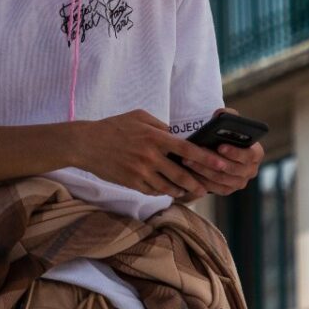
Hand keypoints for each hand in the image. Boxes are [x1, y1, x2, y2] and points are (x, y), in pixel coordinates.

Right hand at [73, 110, 207, 198]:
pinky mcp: (132, 183)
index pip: (187, 150)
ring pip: (168, 187)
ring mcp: (141, 172)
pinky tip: (167, 190)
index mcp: (155, 137)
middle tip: (207, 187)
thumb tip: (175, 136)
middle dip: (197, 183)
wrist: (86, 144)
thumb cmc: (114, 127)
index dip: (207, 158)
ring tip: (188, 190)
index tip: (221, 164)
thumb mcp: (139, 117)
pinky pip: (153, 191)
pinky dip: (162, 192)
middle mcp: (150, 156)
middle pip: (182, 175)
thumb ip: (159, 126)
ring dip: (181, 190)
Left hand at [168, 108, 266, 196]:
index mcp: (256, 154)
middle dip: (213, 160)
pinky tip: (187, 172)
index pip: (249, 155)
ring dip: (203, 169)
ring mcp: (239, 182)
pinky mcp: (226, 190)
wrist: (217, 148)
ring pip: (220, 178)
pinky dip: (201, 180)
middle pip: (232, 169)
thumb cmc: (224, 133)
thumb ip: (227, 115)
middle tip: (197, 152)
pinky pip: (213, 187)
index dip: (235, 152)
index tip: (220, 146)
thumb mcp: (227, 121)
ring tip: (187, 160)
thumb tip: (220, 114)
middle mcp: (251, 170)